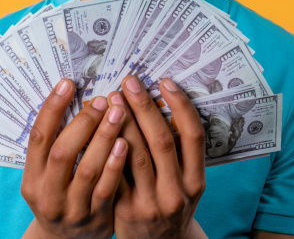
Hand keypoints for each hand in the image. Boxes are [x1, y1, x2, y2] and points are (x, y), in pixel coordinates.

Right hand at [20, 79, 128, 238]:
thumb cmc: (61, 195)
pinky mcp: (96, 218)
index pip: (38, 138)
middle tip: (102, 99)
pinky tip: (126, 143)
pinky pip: (107, 189)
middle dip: (83, 123)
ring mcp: (72, 208)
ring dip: (104, 138)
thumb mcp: (47, 175)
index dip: (52, 108)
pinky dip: (116, 165)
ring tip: (118, 112)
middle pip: (62, 153)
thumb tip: (72, 95)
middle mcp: (47, 194)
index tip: (68, 83)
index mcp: (32, 178)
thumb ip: (57, 145)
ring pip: (87, 170)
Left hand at [112, 75, 206, 238]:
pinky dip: (106, 151)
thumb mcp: (186, 182)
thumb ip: (179, 153)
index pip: (193, 136)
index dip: (180, 106)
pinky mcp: (125, 211)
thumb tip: (162, 104)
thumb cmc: (172, 203)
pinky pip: (114, 176)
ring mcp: (151, 203)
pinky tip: (96, 130)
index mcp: (196, 180)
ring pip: (135, 157)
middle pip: (161, 141)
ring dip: (122, 124)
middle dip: (145, 108)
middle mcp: (177, 191)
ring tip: (111, 99)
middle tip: (130, 82)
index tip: (165, 81)